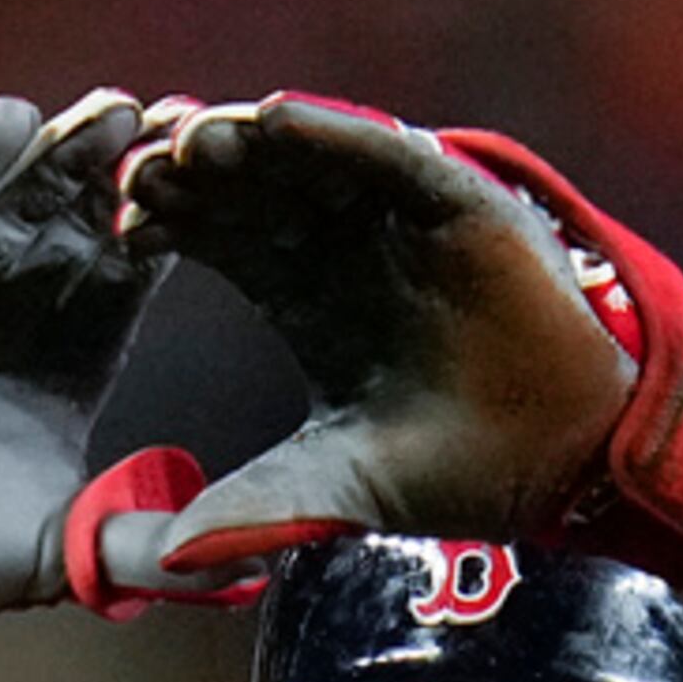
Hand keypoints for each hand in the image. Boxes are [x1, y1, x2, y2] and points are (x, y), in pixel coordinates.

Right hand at [0, 90, 249, 681]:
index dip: (171, 239)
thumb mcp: (61, 556)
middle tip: (190, 125)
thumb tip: (244, 571)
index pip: (128, 285)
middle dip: (129, 178)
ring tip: (119, 112)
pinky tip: (11, 122)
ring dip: (62, 160)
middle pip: (80, 228)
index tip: (230, 195)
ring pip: (13, 208)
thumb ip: (143, 548)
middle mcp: (11, 321)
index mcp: (66, 371)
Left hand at [116, 95, 682, 583]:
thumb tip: (162, 561)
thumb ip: (252, 509)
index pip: (215, 238)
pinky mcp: (449, 199)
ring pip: (303, 157)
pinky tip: (276, 120)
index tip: (120, 235)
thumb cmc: (454, 467)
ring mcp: (392, 213)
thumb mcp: (332, 484)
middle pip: (246, 184)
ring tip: (195, 139)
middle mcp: (338, 238)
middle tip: (138, 169)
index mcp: (299, 290)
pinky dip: (331, 131)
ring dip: (249, 142)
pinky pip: (381, 151)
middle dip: (191, 173)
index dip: (167, 228)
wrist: (562, 459)